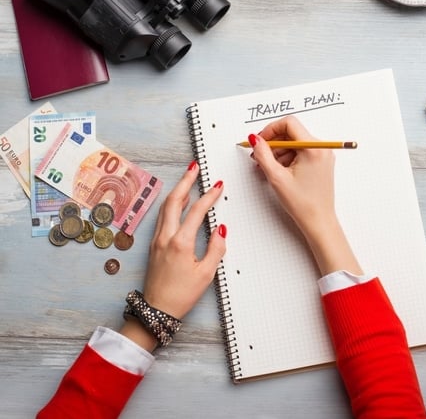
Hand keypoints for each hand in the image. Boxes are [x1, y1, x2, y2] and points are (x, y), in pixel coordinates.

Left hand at [121, 162, 225, 350]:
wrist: (156, 310)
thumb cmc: (180, 295)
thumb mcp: (206, 274)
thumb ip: (216, 248)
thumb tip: (221, 230)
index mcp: (180, 243)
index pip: (197, 211)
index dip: (209, 196)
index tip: (217, 186)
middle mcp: (165, 237)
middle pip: (174, 201)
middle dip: (185, 181)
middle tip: (194, 168)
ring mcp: (156, 240)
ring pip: (166, 207)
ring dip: (177, 190)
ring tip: (187, 179)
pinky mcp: (153, 245)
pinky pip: (162, 217)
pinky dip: (171, 204)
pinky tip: (177, 202)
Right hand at [248, 116, 361, 275]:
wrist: (318, 220)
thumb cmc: (302, 203)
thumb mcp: (276, 177)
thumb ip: (263, 154)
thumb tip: (256, 139)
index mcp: (313, 148)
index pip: (289, 123)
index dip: (271, 129)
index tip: (260, 140)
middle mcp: (321, 148)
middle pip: (292, 132)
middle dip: (273, 143)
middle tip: (260, 156)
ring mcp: (323, 155)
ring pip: (295, 142)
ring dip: (279, 151)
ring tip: (269, 168)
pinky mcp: (321, 162)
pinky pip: (302, 151)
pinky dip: (288, 157)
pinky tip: (280, 171)